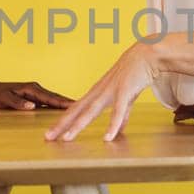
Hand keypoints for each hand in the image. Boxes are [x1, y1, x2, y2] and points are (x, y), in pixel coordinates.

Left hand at [0, 78, 73, 112]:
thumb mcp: (3, 99)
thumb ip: (17, 103)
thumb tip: (32, 107)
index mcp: (31, 89)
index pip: (50, 97)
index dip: (63, 103)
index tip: (75, 106)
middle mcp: (36, 89)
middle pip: (56, 97)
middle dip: (70, 103)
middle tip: (86, 108)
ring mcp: (36, 93)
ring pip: (54, 100)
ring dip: (66, 105)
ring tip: (80, 111)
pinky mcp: (35, 97)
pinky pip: (49, 102)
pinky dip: (58, 106)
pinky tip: (65, 111)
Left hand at [44, 42, 160, 141]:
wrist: (146, 55)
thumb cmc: (135, 73)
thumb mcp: (126, 97)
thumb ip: (122, 114)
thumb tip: (118, 130)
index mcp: (97, 93)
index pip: (75, 110)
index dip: (62, 122)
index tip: (51, 134)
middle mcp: (98, 92)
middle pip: (76, 111)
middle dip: (61, 125)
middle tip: (47, 137)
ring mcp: (109, 91)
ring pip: (90, 112)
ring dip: (78, 125)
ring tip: (66, 138)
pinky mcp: (124, 91)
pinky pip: (117, 111)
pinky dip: (112, 125)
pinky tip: (107, 138)